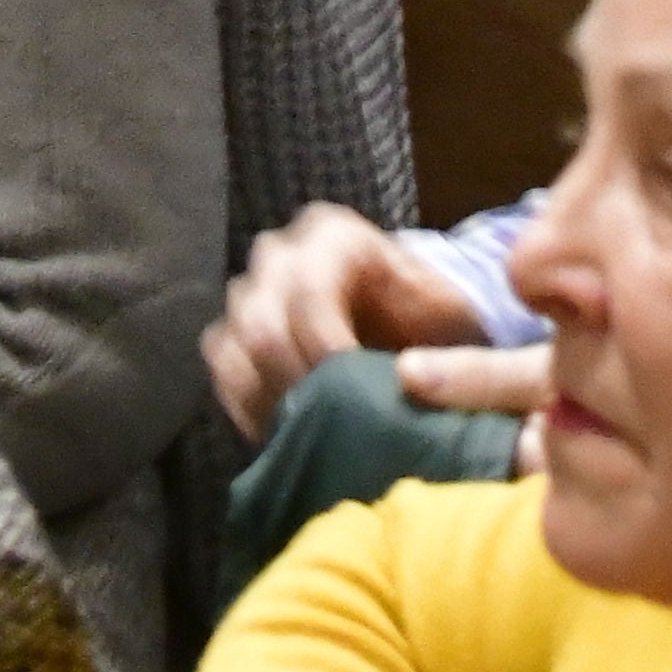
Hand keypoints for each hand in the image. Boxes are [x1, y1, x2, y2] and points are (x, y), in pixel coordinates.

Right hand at [204, 201, 551, 448]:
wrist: (411, 325)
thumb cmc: (435, 323)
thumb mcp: (448, 323)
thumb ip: (433, 347)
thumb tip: (408, 386)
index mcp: (333, 237)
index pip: (308, 295)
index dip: (327, 354)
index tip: (358, 400)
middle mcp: (281, 255)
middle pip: (262, 323)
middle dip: (297, 385)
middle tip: (333, 428)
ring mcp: (250, 291)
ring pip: (234, 345)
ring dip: (271, 398)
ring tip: (313, 433)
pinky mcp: (233, 329)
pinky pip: (223, 368)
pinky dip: (248, 404)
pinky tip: (288, 431)